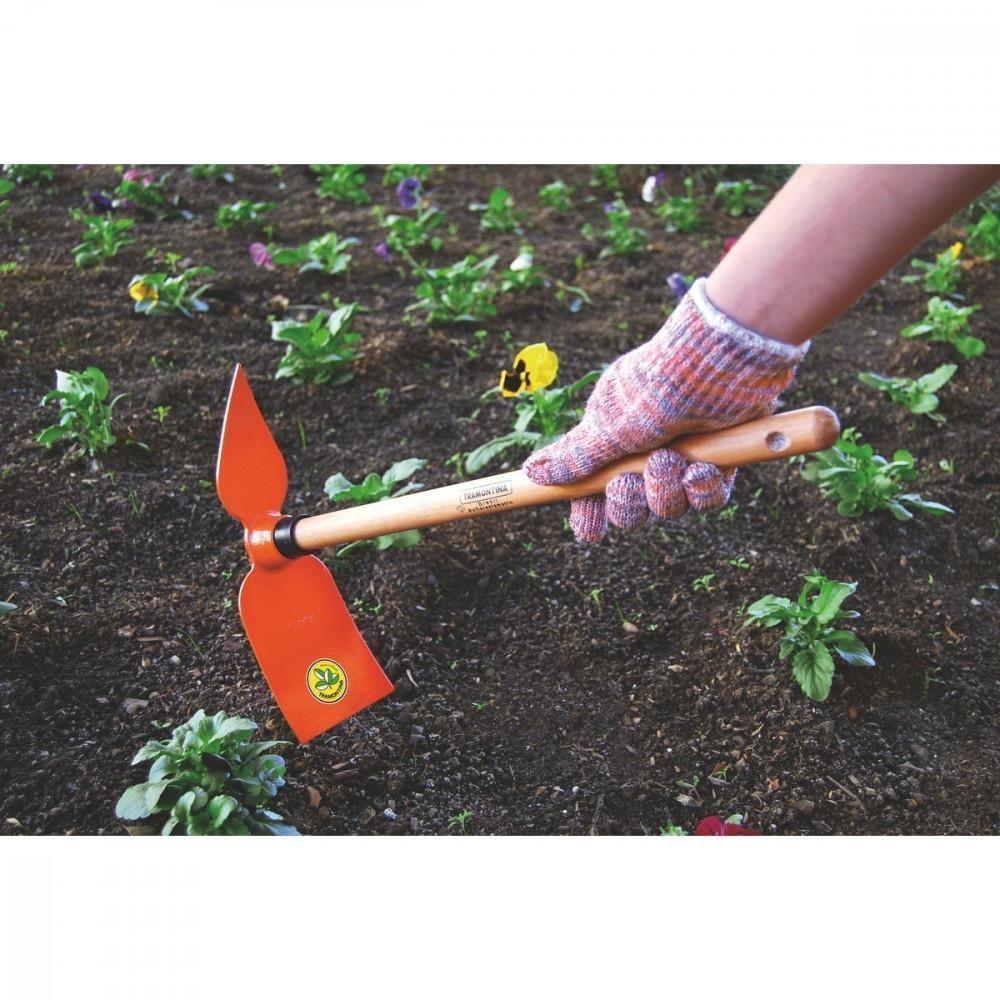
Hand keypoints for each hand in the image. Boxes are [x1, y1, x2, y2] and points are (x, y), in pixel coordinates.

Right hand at [523, 278, 807, 540]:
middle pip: (630, 505)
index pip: (593, 486)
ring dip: (666, 491)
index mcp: (612, 438)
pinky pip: (706, 499)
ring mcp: (683, 456)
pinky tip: (701, 470)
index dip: (590, 512)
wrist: (721, 362)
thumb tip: (533, 473)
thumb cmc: (657, 387)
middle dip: (629, 501)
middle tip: (632, 480)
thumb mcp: (610, 425)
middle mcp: (645, 449)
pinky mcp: (720, 460)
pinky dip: (702, 491)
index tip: (590, 531)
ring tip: (671, 460)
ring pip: (668, 506)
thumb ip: (576, 457)